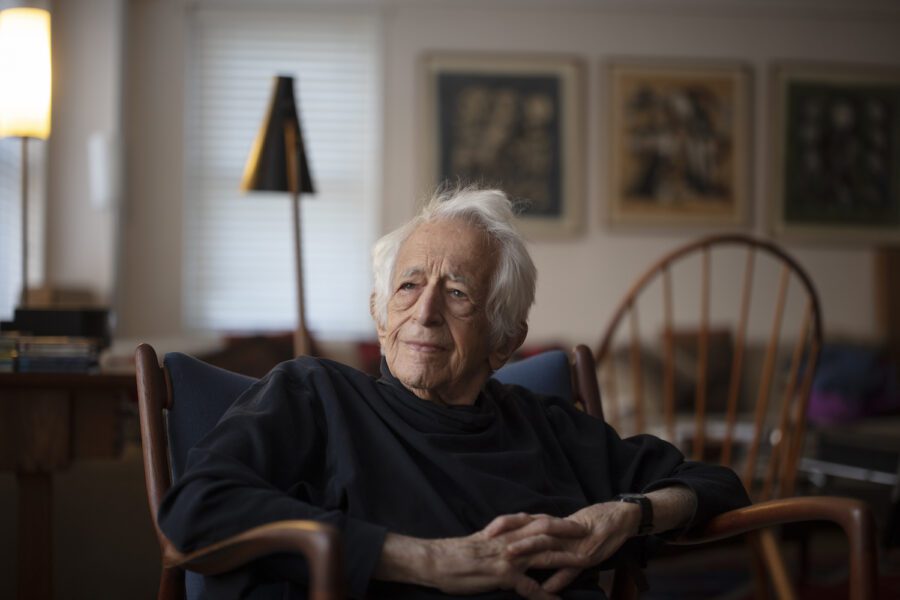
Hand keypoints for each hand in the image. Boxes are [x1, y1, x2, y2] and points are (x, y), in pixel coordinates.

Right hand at [377, 513, 586, 599]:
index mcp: (504, 531)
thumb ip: (497, 536)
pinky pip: (531, 588)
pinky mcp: (504, 575)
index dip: (555, 521)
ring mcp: (509, 557)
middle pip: (546, 533)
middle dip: (569, 533)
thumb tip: (506, 534)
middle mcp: (510, 541)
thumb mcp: (479, 539)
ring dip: (567, 559)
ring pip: (545, 555)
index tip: (572, 521)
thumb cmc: (455, 553)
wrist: (437, 560)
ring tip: (586, 562)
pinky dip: (546, 597)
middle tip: (590, 533)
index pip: (535, 522)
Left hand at [498, 502, 640, 592]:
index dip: (506, 523)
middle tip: (490, 543)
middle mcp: (561, 531)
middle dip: (511, 536)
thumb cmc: (591, 520)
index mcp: (553, 522)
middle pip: (531, 530)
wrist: (621, 518)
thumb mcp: (564, 524)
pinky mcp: (586, 556)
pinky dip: (558, 579)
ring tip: (510, 559)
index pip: (524, 519)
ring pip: (547, 545)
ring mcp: (572, 544)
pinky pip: (569, 569)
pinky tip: (545, 589)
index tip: (487, 530)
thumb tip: (521, 536)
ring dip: (528, 552)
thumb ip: (544, 531)